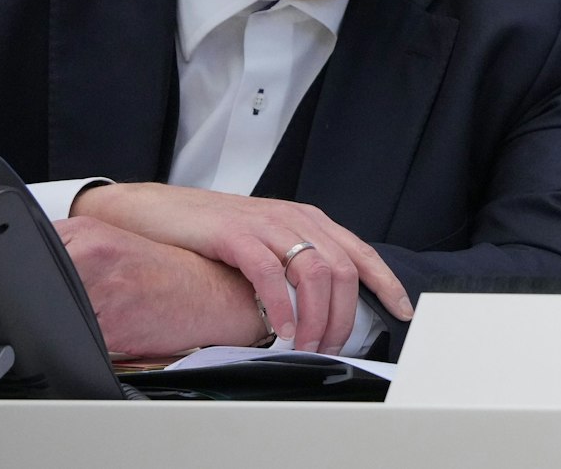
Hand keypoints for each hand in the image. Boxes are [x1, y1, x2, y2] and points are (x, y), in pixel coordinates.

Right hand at [72, 183, 411, 353]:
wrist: (157, 213)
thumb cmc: (211, 232)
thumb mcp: (267, 242)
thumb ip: (295, 264)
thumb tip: (322, 307)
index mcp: (308, 221)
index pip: (360, 253)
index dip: (386, 283)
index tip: (403, 311)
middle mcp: (294, 219)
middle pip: (342, 271)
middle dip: (343, 317)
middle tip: (331, 348)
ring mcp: (266, 225)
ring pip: (314, 272)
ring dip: (316, 316)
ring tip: (307, 344)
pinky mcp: (235, 234)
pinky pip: (270, 273)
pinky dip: (282, 304)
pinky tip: (282, 328)